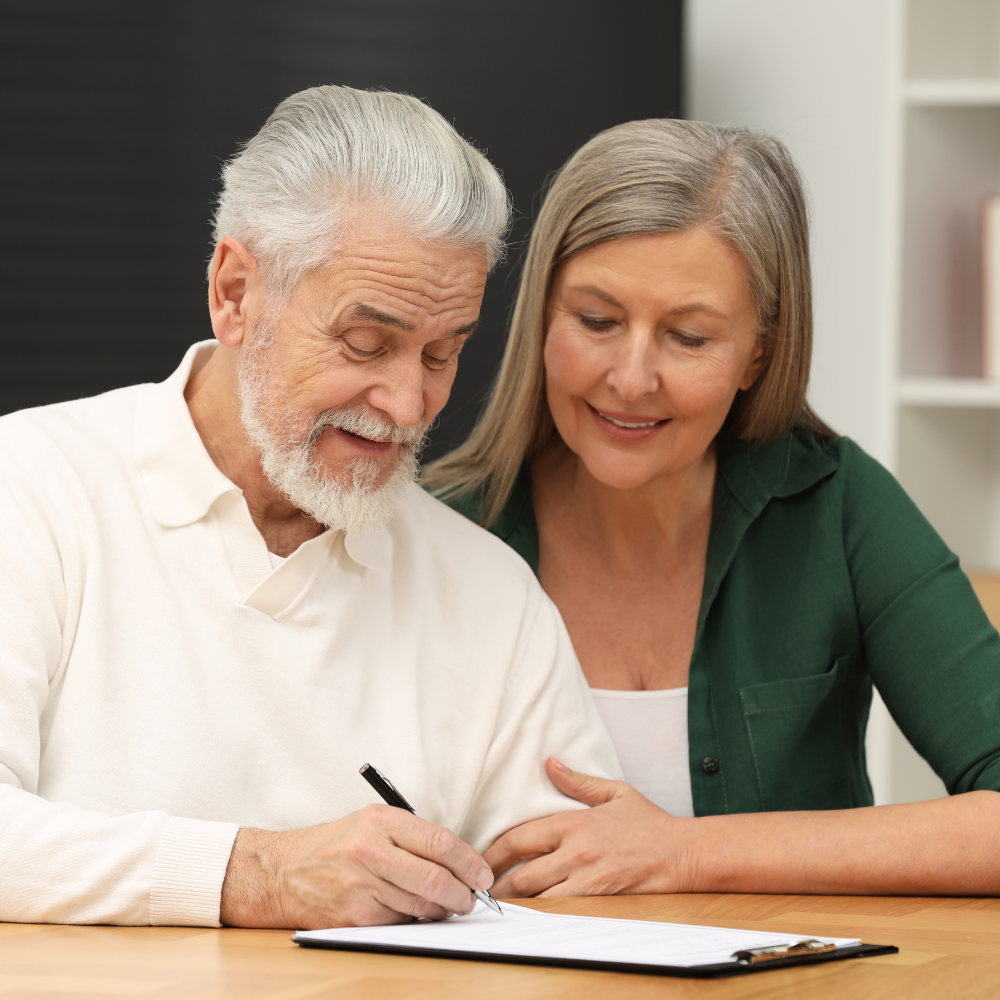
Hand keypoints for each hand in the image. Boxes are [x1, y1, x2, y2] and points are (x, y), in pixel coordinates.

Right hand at [220, 804, 493, 928]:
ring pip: (421, 906)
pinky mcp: (354, 916)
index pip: (439, 842)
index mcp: (381, 821)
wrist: (283, 871)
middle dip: (463, 894)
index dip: (469, 862)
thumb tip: (460, 861)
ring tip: (444, 905)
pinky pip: (399, 923)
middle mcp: (371, 851)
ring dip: (441, 910)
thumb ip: (413, 836)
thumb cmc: (336, 845)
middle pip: (435, 879)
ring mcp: (361, 886)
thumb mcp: (373, 822)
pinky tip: (411, 912)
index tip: (483, 874)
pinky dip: (413, 921)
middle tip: (472, 899)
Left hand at [484, 758, 694, 897]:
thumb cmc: (649, 823)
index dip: (494, 850)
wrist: (682, 852)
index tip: (480, 858)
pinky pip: (562, 908)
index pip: (521, 837)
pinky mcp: (600, 897)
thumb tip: (549, 762)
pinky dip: (542, 912)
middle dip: (496, 883)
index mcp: (575, 822)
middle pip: (522, 872)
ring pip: (539, 895)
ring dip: (515, 901)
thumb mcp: (615, 792)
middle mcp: (577, 850)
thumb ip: (578, 782)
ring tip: (495, 904)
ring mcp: (588, 877)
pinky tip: (529, 914)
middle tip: (478, 888)